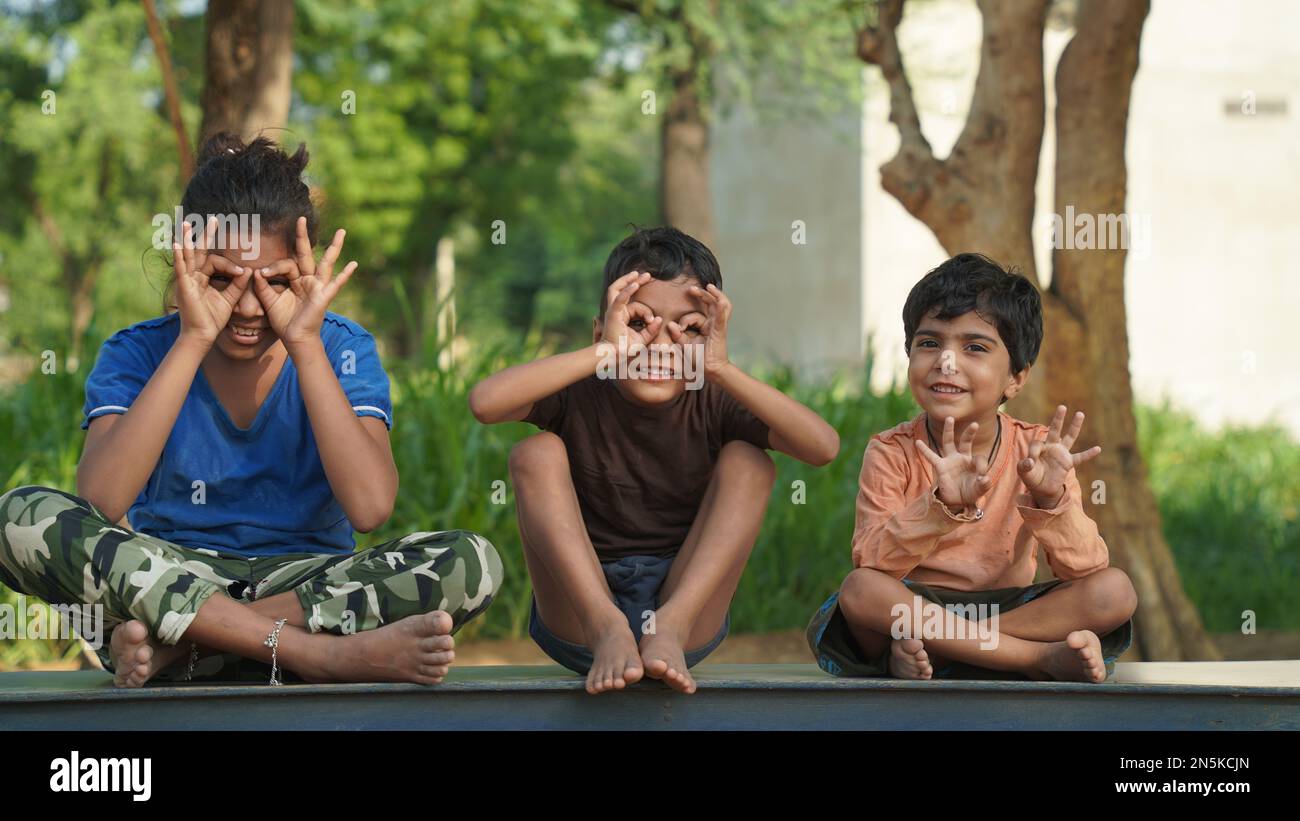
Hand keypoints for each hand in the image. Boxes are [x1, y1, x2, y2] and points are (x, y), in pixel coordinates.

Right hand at [173, 217, 251, 346]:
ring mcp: (186, 280)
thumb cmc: (213, 319)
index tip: (241, 273)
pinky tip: (177, 244)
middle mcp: (193, 276)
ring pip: (187, 255)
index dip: (230, 266)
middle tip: (212, 219)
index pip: (215, 262)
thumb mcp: (230, 298)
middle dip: (204, 235)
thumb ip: (238, 284)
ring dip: (187, 239)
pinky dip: (179, 256)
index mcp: (203, 278)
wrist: (203, 335)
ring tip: (187, 223)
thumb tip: (248, 270)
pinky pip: (180, 269)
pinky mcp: (183, 287)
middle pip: (198, 251)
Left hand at [252, 217, 357, 348]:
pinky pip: (335, 284)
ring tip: (341, 232)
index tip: (262, 274)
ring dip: (334, 247)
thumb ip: (263, 286)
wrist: (294, 339)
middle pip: (306, 254)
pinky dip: (345, 275)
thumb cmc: (284, 321)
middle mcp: (308, 280)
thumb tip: (256, 271)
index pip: (286, 264)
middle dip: (303, 236)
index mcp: (295, 280)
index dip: (273, 267)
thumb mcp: (269, 301)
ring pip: (326, 263)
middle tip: (301, 218)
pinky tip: (353, 264)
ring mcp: (318, 287)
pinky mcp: (324, 296)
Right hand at [600, 271, 661, 352]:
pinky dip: (627, 291)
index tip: (652, 321)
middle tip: (648, 275)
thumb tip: (659, 318)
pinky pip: (619, 299)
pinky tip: (635, 284)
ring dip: (627, 280)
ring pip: (616, 289)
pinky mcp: (613, 314)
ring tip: (638, 274)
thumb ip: (651, 329)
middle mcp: (616, 310)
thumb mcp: (642, 338)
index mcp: (622, 315)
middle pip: (622, 289)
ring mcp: (613, 311)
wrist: (615, 356)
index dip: (646, 312)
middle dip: (634, 281)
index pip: (636, 306)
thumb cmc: (626, 349)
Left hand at [686, 283, 730, 376]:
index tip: (677, 329)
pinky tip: (719, 300)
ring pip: (720, 305)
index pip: (696, 315)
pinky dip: (721, 307)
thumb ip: (678, 335)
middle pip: (711, 304)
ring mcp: (718, 326)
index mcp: (707, 326)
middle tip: (690, 289)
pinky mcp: (720, 331)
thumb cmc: (699, 359)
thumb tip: (670, 324)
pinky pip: (722, 317)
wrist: (710, 371)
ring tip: (708, 287)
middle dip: (702, 294)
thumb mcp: (685, 345)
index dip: (685, 320)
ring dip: (715, 295)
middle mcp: (714, 324)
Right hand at [915, 416, 991, 509]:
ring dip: (949, 431)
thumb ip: (984, 484)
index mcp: (973, 462)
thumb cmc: (970, 492)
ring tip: (950, 419)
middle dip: (969, 433)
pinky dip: (924, 450)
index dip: (982, 467)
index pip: (980, 458)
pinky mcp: (940, 467)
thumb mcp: (980, 489)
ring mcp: (950, 461)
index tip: (983, 478)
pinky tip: (918, 442)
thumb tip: (984, 478)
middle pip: (965, 441)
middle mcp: (962, 458)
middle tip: (975, 424)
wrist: (956, 501)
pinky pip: (931, 457)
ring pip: (948, 443)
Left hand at [1018, 405, 1100, 507]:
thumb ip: (1024, 466)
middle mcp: (1051, 447)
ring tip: (1080, 414)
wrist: (1042, 488)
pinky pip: (1080, 458)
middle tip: (1062, 407)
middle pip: (1055, 430)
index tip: (1030, 462)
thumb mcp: (1024, 472)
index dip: (1033, 452)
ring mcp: (1061, 453)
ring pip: (1070, 437)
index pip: (1037, 444)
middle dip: (1058, 419)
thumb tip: (1030, 461)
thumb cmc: (1031, 477)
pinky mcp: (1068, 462)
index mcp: (1039, 447)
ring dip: (1074, 426)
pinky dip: (1088, 454)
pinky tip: (1098, 449)